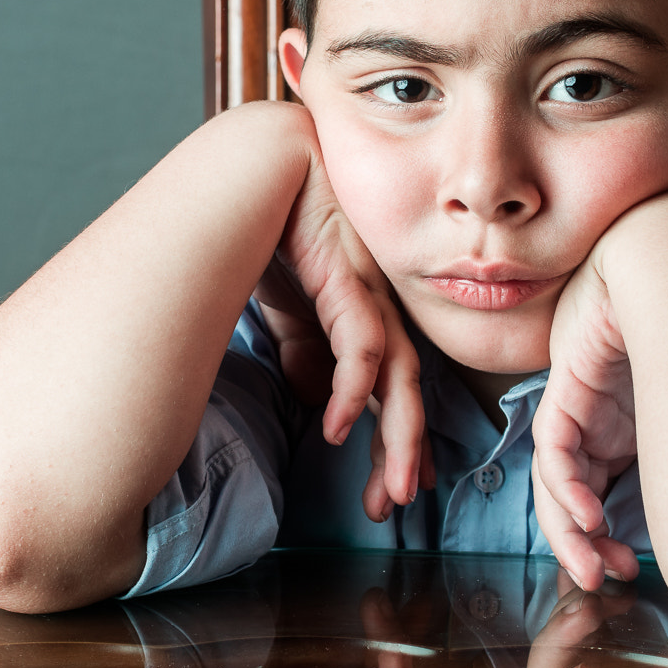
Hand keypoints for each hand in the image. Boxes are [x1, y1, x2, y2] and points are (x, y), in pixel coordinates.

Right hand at [268, 112, 432, 520]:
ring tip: (392, 486)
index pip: (396, 387)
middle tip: (399, 502)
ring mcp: (369, 291)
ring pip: (396, 376)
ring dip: (394, 436)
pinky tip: (337, 426)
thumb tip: (313, 398)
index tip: (403, 486)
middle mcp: (379, 306)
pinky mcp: (348, 276)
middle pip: (407, 390)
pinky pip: (359, 342)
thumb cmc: (275, 229)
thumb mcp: (290, 305)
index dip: (399, 437)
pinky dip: (352, 388)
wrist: (261, 164)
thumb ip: (306, 349)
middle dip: (403, 451)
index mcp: (370, 313)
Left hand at [531, 257, 641, 589]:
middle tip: (600, 582)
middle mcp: (596, 420)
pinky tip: (590, 518)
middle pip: (570, 497)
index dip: (602, 540)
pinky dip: (569, 491)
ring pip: (558, 484)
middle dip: (583, 548)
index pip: (598, 493)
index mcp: (622, 428)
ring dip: (573, 532)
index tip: (628, 571)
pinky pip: (556, 454)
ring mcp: (578, 406)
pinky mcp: (566, 390)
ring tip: (593, 566)